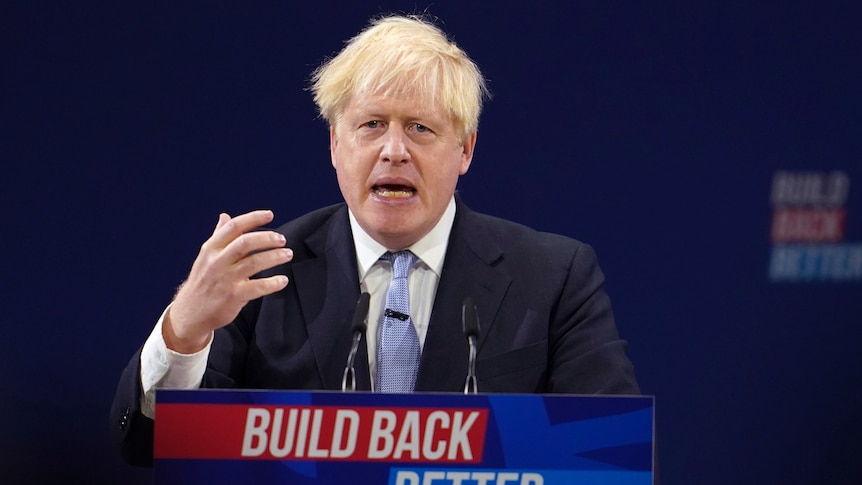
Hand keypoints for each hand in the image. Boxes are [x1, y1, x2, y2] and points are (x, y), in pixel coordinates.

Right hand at [163, 210, 291, 352]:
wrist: (191, 312)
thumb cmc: (203, 282)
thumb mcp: (206, 257)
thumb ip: (218, 236)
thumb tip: (225, 216)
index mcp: (211, 248)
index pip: (233, 227)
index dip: (253, 218)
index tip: (269, 215)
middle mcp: (217, 261)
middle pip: (245, 242)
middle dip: (267, 238)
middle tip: (282, 239)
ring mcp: (225, 279)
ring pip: (254, 262)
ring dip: (275, 257)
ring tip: (288, 254)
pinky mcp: (233, 296)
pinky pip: (258, 287)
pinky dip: (273, 283)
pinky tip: (283, 280)